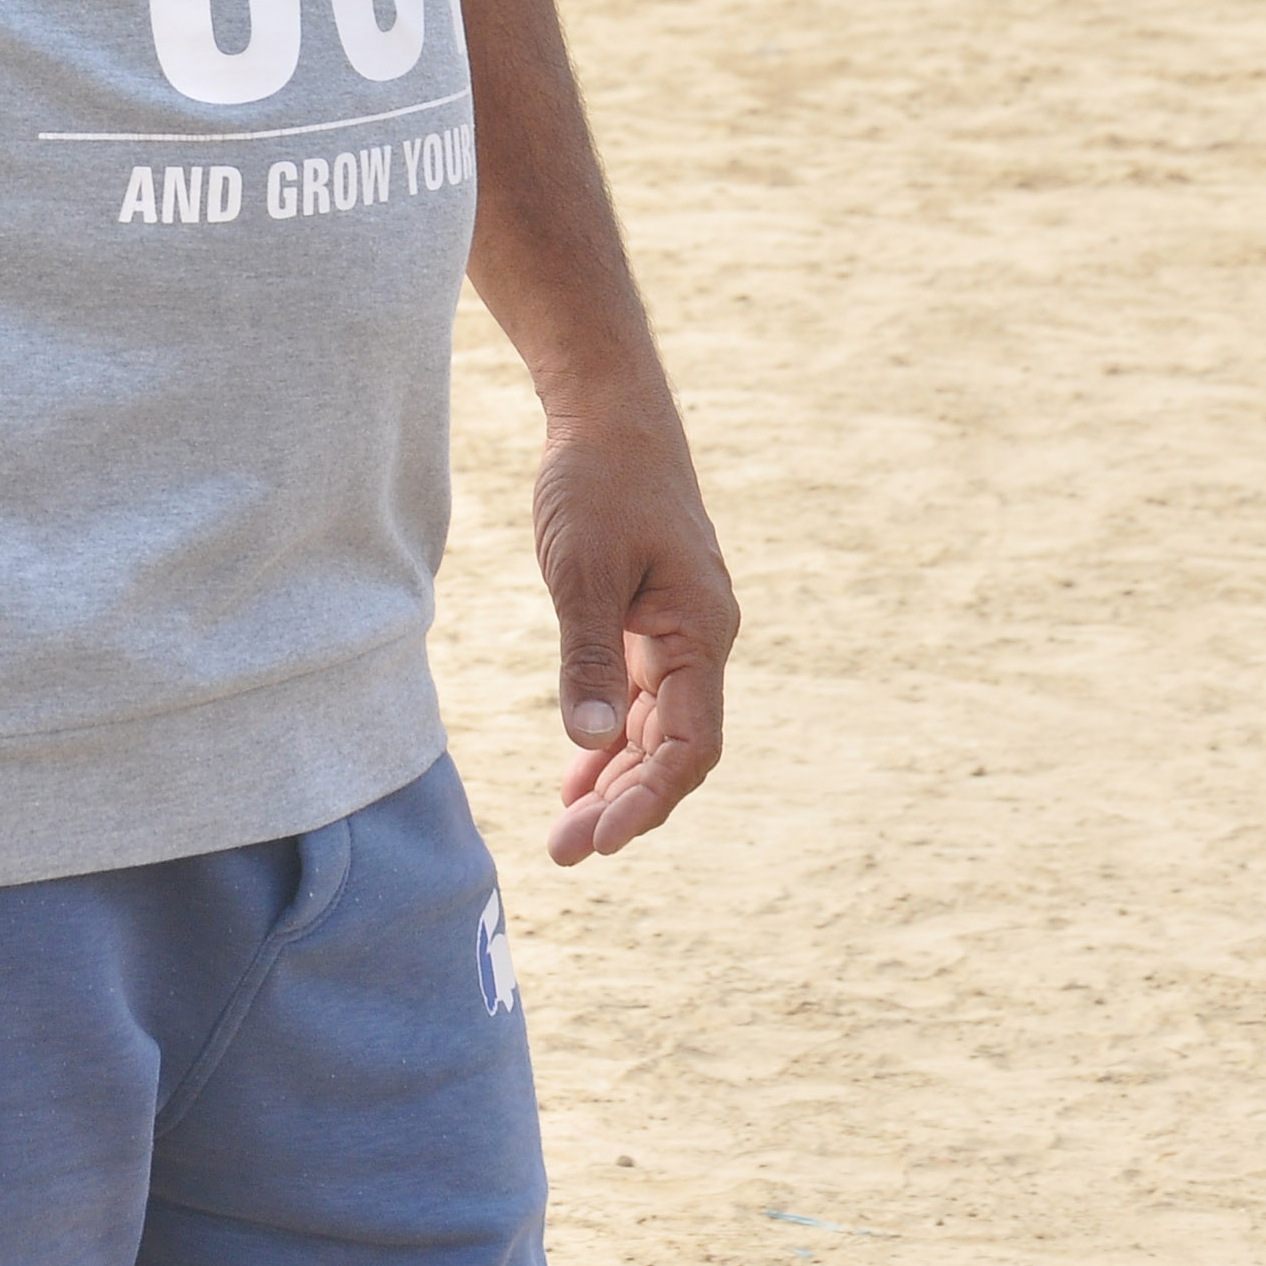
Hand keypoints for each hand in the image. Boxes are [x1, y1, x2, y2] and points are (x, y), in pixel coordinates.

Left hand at [530, 395, 737, 864]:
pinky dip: (610, 736)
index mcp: (702, 630)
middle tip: (563, 852)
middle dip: (624, 804)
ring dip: (615, 779)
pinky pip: (639, 697)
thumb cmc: (598, 482)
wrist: (607, 413)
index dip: (648, 798)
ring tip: (566, 832)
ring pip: (656, 728)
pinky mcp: (651, 620)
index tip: (598, 837)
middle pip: (674, 748)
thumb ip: (588, 657)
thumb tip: (589, 743)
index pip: (691, 745)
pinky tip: (578, 773)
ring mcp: (679, 631)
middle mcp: (702, 639)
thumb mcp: (583, 571)